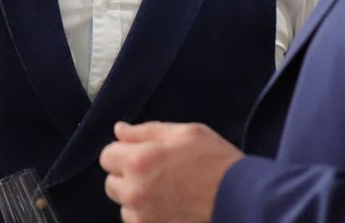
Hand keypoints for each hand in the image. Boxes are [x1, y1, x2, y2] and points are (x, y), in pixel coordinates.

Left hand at [100, 121, 242, 222]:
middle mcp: (134, 190)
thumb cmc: (214, 159)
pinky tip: (167, 204)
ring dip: (136, 196)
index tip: (141, 151)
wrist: (237, 195)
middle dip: (127, 174)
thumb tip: (119, 130)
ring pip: (123, 203)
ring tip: (164, 188)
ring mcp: (142, 214)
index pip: (107, 156)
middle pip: (111, 182)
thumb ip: (147, 131)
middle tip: (155, 169)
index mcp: (139, 160)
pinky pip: (136, 220)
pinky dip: (145, 213)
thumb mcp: (185, 132)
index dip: (123, 151)